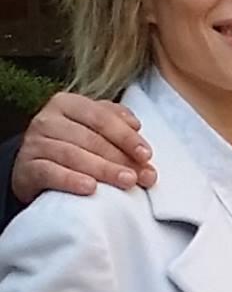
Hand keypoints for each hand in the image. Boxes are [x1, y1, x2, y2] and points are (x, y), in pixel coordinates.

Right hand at [12, 93, 155, 203]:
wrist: (35, 170)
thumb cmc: (73, 148)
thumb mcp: (93, 129)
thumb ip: (115, 122)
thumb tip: (136, 125)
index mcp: (66, 104)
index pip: (100, 116)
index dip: (125, 136)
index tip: (146, 155)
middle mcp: (47, 119)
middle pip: (89, 138)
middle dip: (120, 158)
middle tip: (142, 176)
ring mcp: (34, 143)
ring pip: (71, 155)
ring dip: (103, 169)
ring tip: (127, 182)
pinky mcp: (26, 168)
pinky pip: (49, 173)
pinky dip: (71, 180)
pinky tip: (90, 188)